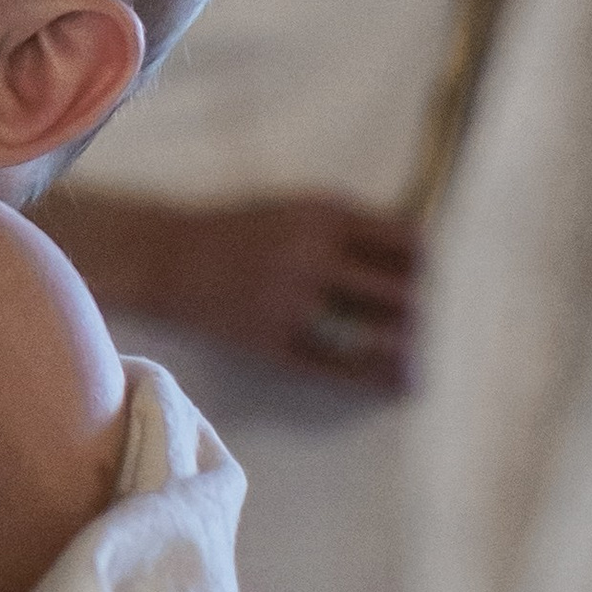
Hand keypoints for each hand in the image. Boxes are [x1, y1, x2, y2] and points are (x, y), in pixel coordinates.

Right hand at [153, 196, 419, 390]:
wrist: (167, 257)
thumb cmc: (240, 230)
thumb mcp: (296, 208)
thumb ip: (349, 225)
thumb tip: (416, 254)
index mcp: (321, 217)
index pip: (405, 242)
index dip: (424, 265)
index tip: (424, 277)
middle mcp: (311, 258)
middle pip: (399, 294)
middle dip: (419, 311)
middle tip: (424, 320)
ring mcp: (291, 304)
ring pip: (375, 337)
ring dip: (405, 349)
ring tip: (418, 359)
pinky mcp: (273, 343)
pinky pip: (339, 369)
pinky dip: (374, 378)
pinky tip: (397, 383)